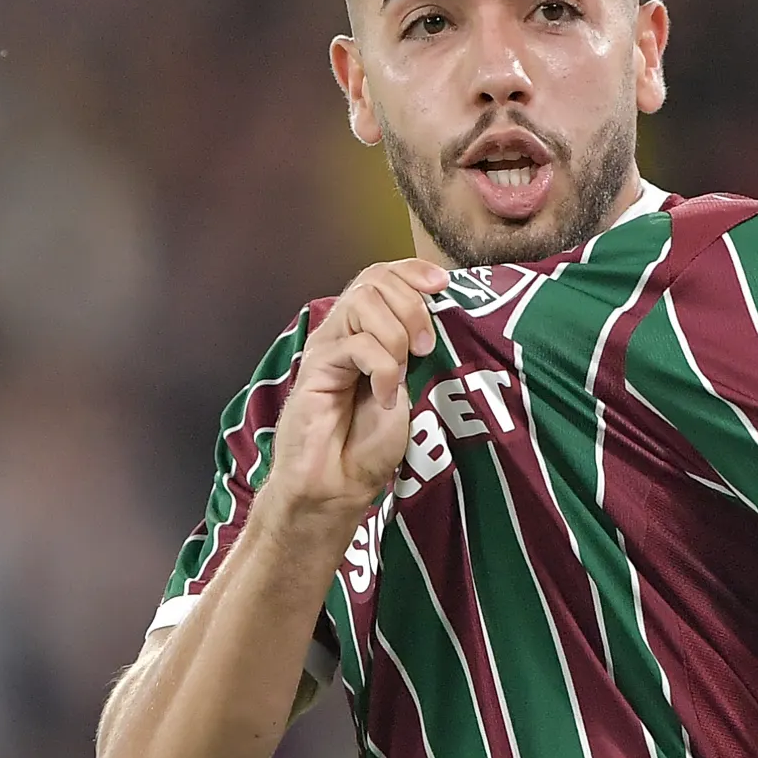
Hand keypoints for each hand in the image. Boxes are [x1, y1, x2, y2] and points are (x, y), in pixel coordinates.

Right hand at [266, 260, 448, 525]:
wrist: (337, 486)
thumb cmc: (369, 445)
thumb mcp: (406, 388)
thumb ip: (412, 351)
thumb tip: (435, 317)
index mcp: (364, 332)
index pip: (381, 277)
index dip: (412, 271)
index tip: (443, 284)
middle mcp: (342, 333)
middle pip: (373, 280)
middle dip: (411, 306)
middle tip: (426, 347)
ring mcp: (326, 349)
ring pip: (363, 303)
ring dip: (396, 335)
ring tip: (403, 372)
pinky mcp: (314, 369)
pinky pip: (356, 345)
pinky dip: (382, 369)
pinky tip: (384, 398)